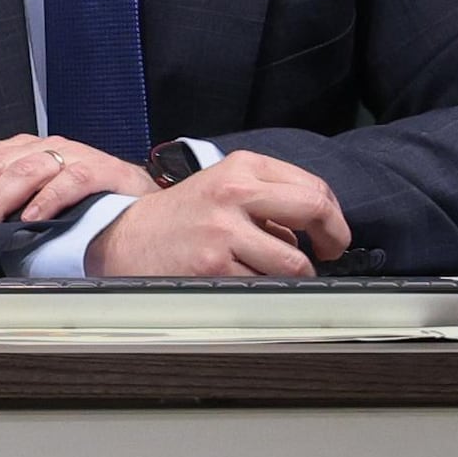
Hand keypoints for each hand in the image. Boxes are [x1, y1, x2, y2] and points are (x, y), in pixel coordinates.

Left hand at [0, 134, 147, 232]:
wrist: (138, 201)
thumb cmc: (82, 202)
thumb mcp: (32, 200)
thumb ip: (0, 206)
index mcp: (19, 152)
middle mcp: (40, 148)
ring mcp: (70, 156)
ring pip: (22, 171)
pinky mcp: (99, 170)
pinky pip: (69, 181)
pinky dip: (47, 200)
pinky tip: (31, 218)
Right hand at [88, 151, 352, 277]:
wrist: (123, 237)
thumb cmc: (179, 216)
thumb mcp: (222, 184)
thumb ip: (268, 194)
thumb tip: (319, 226)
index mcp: (240, 167)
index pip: (313, 187)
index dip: (334, 216)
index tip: (331, 234)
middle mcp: (233, 193)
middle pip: (314, 210)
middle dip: (333, 238)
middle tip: (329, 252)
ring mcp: (223, 231)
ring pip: (293, 261)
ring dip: (295, 274)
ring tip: (276, 271)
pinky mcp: (213, 266)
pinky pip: (263, 285)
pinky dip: (263, 289)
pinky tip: (244, 279)